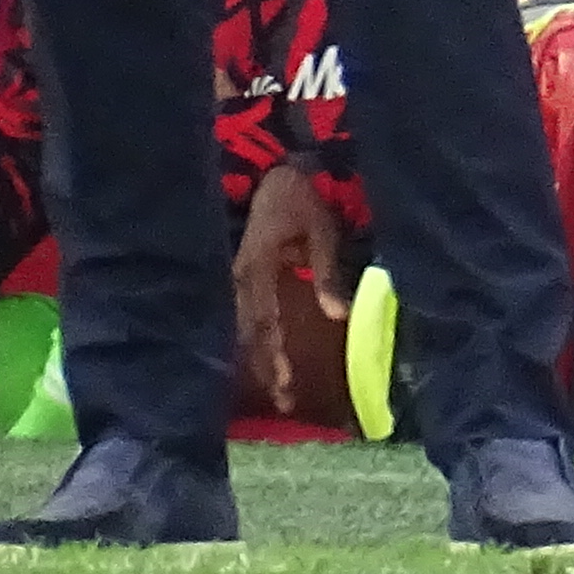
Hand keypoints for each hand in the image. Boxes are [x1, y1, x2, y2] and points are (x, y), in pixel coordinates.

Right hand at [236, 159, 349, 415]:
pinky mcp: (243, 276)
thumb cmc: (301, 198)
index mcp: (256, 269)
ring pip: (244, 328)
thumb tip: (337, 316)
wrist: (276, 170)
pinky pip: (246, 315)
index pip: (263, 323)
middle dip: (266, 368)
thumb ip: (326, 273)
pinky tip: (263, 360)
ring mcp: (237, 278)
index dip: (273, 355)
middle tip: (285, 403)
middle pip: (249, 334)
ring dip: (259, 359)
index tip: (285, 383)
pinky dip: (254, 341)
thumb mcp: (321, 230)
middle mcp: (240, 279)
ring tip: (278, 391)